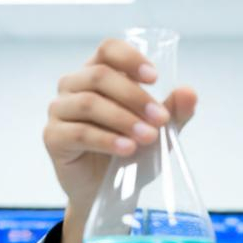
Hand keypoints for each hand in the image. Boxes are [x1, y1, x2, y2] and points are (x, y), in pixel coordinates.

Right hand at [43, 37, 197, 242]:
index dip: (130, 59)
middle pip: (100, 76)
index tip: (155, 78)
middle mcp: (73, 86)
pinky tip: (127, 149)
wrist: (110, 193)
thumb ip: (174, 112)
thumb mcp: (159, 132)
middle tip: (161, 120)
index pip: (108, 50)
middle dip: (135, 97)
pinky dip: (106, 140)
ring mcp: (60, 111)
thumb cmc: (131, 154)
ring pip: (88, 103)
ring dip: (123, 119)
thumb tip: (189, 92)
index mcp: (98, 74)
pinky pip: (78, 132)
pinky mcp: (53, 138)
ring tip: (148, 138)